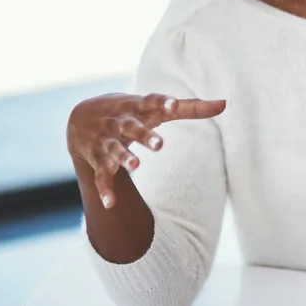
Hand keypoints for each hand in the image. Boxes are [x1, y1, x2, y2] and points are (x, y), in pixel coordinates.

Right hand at [66, 93, 225, 208]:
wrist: (81, 117)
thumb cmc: (133, 110)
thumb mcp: (157, 107)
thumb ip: (191, 107)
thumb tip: (225, 103)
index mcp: (138, 107)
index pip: (152, 101)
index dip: (163, 103)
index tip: (174, 105)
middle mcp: (121, 123)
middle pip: (133, 128)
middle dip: (144, 136)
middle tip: (160, 145)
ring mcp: (107, 141)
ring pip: (115, 150)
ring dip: (124, 158)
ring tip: (136, 166)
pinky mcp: (98, 159)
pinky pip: (100, 176)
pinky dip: (104, 190)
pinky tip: (110, 204)